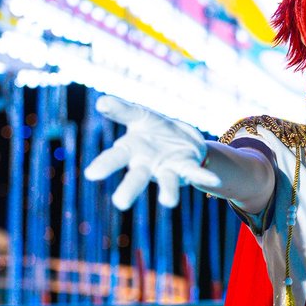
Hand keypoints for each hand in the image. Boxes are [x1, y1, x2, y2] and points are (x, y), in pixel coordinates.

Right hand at [84, 96, 220, 208]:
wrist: (183, 138)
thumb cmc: (155, 129)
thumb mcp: (140, 115)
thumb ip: (122, 110)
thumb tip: (101, 102)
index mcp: (131, 149)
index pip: (115, 157)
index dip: (104, 165)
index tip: (91, 174)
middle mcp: (147, 164)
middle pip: (136, 177)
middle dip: (129, 190)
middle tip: (120, 204)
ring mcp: (167, 168)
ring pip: (166, 182)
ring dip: (168, 192)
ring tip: (168, 202)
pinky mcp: (187, 167)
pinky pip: (194, 173)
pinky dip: (203, 177)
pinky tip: (214, 182)